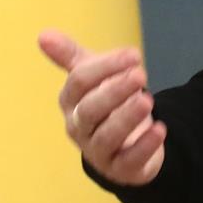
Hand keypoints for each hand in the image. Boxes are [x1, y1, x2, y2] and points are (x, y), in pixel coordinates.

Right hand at [38, 29, 166, 185]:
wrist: (126, 142)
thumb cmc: (106, 103)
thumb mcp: (91, 76)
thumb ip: (70, 56)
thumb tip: (42, 35)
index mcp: (71, 101)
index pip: (80, 82)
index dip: (105, 67)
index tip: (134, 54)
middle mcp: (79, 127)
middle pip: (90, 110)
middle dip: (114, 91)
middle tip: (140, 76)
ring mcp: (98, 150)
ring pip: (108, 136)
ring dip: (128, 117)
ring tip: (148, 101)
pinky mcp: (120, 168)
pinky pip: (129, 159)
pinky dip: (145, 145)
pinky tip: (160, 129)